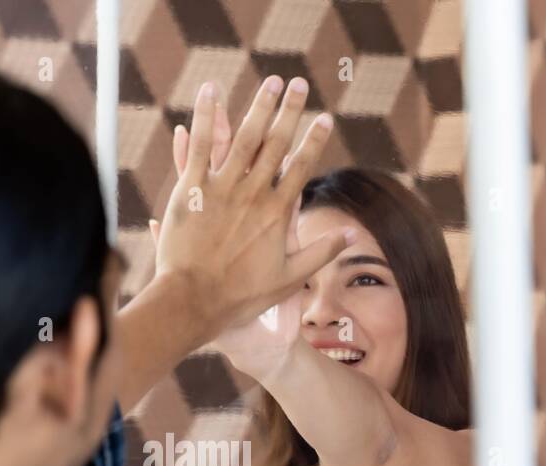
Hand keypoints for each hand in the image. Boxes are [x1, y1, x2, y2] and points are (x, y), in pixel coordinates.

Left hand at [151, 77, 353, 341]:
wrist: (193, 301)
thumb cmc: (241, 297)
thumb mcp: (289, 279)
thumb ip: (321, 252)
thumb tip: (353, 234)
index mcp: (276, 212)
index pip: (301, 167)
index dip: (314, 141)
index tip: (325, 118)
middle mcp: (252, 194)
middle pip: (275, 143)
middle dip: (289, 111)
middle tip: (298, 84)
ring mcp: (221, 189)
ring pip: (243, 138)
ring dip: (258, 107)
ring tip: (270, 83)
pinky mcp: (191, 190)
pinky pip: (199, 147)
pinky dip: (204, 118)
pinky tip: (210, 93)